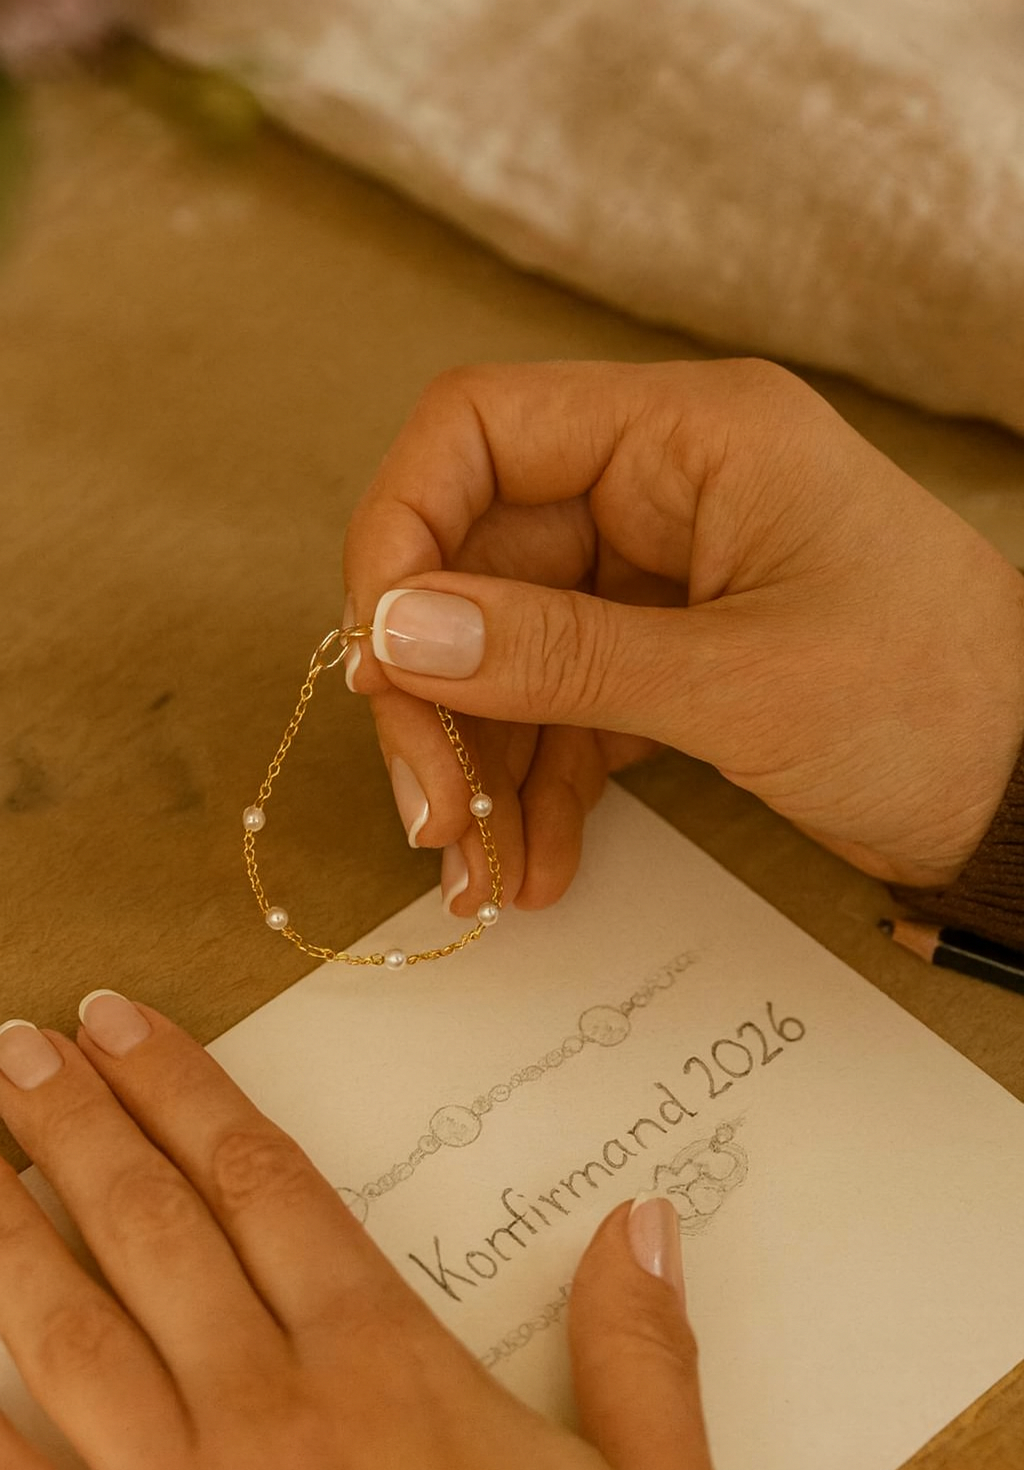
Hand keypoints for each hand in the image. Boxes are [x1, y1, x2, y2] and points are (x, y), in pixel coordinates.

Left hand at [0, 997, 732, 1469]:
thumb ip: (640, 1359)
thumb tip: (643, 1220)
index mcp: (388, 1369)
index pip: (262, 1182)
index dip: (184, 1090)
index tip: (123, 1023)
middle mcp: (274, 1415)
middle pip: (156, 1230)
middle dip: (80, 1125)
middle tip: (20, 1047)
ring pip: (75, 1339)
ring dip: (13, 1237)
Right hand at [343, 360, 1023, 910]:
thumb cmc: (935, 700)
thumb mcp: (739, 681)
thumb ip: (558, 655)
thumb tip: (393, 632)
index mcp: (688, 436)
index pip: (478, 431)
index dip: (403, 533)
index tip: (376, 655)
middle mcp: (662, 489)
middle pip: (478, 563)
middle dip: (437, 694)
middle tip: (426, 813)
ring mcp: (661, 576)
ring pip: (510, 649)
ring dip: (479, 761)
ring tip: (473, 874)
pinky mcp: (669, 656)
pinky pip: (564, 707)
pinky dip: (536, 786)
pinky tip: (529, 867)